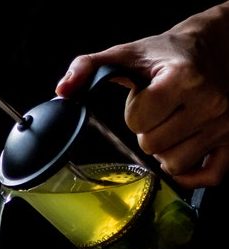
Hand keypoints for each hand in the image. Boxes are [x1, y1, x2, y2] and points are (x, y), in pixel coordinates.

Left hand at [55, 3, 228, 188]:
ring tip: (172, 126)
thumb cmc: (168, 54)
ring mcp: (223, 126)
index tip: (145, 98)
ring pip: (174, 164)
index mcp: (182, 78)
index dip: (134, 112)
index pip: (137, 120)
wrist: (218, 46)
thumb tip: (62, 91)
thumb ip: (89, 67)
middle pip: (152, 146)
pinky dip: (191, 173)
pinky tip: (185, 153)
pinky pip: (209, 177)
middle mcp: (210, 103)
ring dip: (165, 151)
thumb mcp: (128, 54)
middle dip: (147, 131)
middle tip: (159, 112)